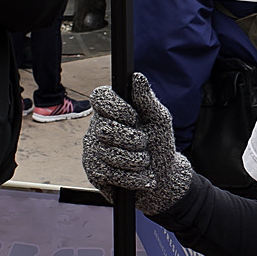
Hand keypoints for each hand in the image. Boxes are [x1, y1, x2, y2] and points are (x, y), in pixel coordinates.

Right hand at [82, 74, 191, 215]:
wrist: (163, 177)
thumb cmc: (159, 144)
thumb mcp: (159, 120)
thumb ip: (148, 100)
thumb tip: (137, 78)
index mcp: (111, 112)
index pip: (100, 97)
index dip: (117, 107)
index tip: (133, 117)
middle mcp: (97, 129)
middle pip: (106, 128)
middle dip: (134, 140)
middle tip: (144, 143)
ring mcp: (92, 151)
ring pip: (109, 153)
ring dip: (136, 160)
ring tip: (144, 161)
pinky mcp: (94, 173)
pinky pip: (111, 174)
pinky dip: (133, 177)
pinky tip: (140, 176)